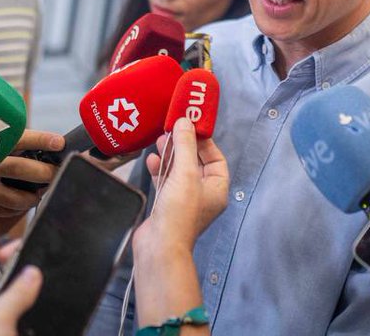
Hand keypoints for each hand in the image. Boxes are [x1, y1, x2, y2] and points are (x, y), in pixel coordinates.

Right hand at [0, 130, 63, 217]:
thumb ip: (23, 141)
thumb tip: (56, 144)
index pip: (18, 137)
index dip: (41, 140)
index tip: (59, 143)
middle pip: (17, 168)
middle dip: (43, 173)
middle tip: (56, 174)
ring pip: (12, 197)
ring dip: (32, 196)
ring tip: (41, 191)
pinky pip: (2, 211)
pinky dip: (17, 208)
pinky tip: (23, 201)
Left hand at [0, 243, 41, 335]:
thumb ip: (14, 294)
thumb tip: (32, 272)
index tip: (20, 244)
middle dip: (14, 273)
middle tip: (36, 262)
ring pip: (7, 306)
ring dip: (23, 296)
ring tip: (42, 285)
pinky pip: (15, 321)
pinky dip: (29, 314)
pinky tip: (40, 312)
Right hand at [134, 118, 228, 255]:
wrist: (159, 247)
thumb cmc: (179, 214)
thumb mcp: (186, 173)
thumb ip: (185, 146)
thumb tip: (184, 122)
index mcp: (217, 189)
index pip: (216, 159)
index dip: (204, 142)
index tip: (191, 127)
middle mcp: (203, 195)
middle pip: (196, 163)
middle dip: (184, 146)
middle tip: (172, 130)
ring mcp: (184, 201)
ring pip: (179, 171)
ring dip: (170, 155)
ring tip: (160, 140)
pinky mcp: (167, 205)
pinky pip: (166, 182)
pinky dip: (159, 169)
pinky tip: (152, 160)